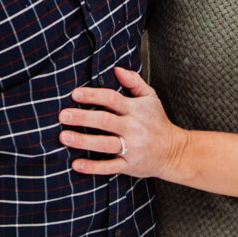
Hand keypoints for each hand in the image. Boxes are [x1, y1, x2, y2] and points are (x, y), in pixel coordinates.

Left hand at [59, 66, 184, 178]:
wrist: (174, 152)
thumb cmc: (158, 122)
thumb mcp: (151, 98)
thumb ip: (134, 81)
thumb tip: (116, 69)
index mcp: (136, 110)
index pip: (112, 99)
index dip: (94, 95)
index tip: (75, 94)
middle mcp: (133, 128)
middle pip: (105, 121)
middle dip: (83, 117)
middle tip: (63, 115)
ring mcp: (132, 148)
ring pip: (105, 144)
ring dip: (83, 141)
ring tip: (64, 137)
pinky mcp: (129, 166)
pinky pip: (109, 167)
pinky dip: (93, 167)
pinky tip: (76, 164)